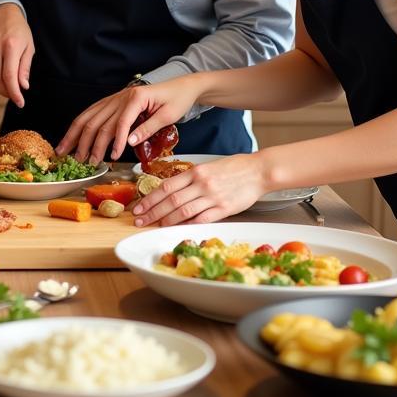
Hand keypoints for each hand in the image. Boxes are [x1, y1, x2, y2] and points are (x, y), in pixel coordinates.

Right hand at [0, 3, 33, 107]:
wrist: (3, 15)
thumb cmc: (19, 31)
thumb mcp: (29, 47)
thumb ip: (25, 68)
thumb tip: (23, 86)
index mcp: (11, 47)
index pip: (10, 77)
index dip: (14, 93)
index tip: (20, 102)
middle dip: (7, 92)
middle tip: (16, 95)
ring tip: (10, 89)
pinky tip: (1, 80)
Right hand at [55, 76, 200, 163]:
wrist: (181, 85)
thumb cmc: (177, 100)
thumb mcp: (168, 115)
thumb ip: (148, 128)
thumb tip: (129, 143)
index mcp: (135, 98)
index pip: (120, 123)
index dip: (115, 142)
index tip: (113, 158)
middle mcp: (121, 96)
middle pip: (99, 121)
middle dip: (88, 143)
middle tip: (83, 162)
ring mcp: (114, 98)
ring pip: (90, 116)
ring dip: (76, 134)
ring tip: (65, 150)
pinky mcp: (113, 101)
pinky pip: (92, 112)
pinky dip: (81, 124)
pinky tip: (72, 134)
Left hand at [131, 153, 269, 226]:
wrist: (257, 171)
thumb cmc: (233, 168)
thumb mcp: (207, 167)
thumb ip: (190, 179)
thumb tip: (171, 191)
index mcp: (195, 172)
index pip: (166, 186)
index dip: (150, 198)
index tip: (138, 207)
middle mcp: (201, 184)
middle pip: (170, 200)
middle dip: (152, 211)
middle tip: (139, 220)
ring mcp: (212, 197)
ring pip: (183, 211)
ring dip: (166, 220)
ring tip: (154, 226)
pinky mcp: (224, 209)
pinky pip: (202, 219)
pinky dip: (188, 225)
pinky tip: (177, 229)